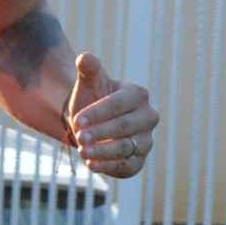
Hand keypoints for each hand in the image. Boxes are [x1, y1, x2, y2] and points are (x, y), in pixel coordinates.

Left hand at [64, 51, 157, 178]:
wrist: (91, 123)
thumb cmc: (92, 99)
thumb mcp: (89, 83)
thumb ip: (88, 70)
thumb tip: (84, 57)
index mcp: (138, 95)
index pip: (119, 104)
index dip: (98, 113)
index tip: (78, 120)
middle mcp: (148, 117)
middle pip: (124, 126)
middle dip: (100, 132)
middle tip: (79, 137)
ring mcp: (145, 140)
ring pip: (126, 147)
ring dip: (103, 151)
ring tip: (82, 152)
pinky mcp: (138, 161)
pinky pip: (127, 166)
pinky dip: (109, 167)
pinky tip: (91, 165)